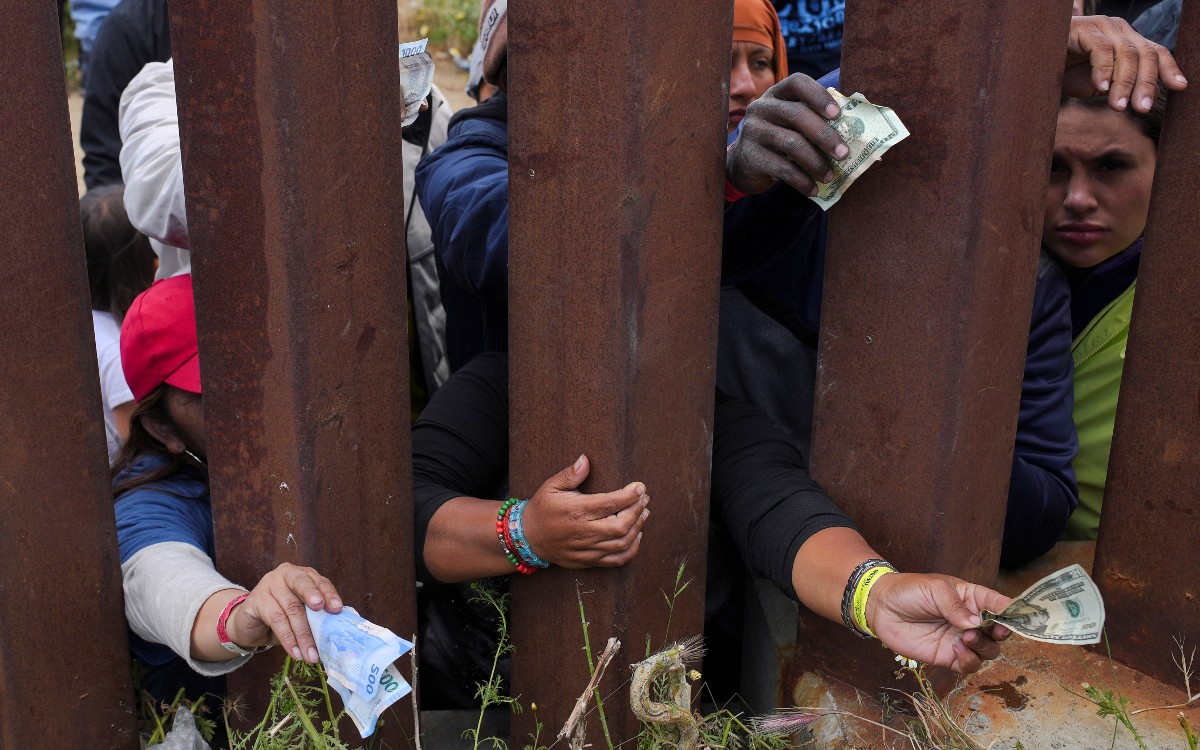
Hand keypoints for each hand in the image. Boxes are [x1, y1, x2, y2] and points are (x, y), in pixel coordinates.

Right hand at [226, 562, 343, 662]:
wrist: (250, 625)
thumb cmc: (282, 618)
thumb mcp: (302, 614)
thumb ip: (316, 615)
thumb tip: (336, 630)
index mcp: (301, 574)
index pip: (319, 580)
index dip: (329, 593)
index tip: (337, 609)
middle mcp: (285, 574)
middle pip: (302, 583)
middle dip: (316, 600)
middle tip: (326, 616)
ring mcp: (268, 584)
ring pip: (291, 608)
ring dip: (303, 635)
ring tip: (311, 655)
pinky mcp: (255, 600)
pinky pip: (276, 620)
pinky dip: (288, 639)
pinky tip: (295, 652)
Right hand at [521, 454, 649, 567]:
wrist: (528, 538)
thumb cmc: (542, 508)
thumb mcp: (551, 486)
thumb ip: (571, 474)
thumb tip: (585, 459)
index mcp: (577, 511)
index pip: (611, 503)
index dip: (630, 495)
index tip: (640, 487)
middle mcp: (584, 532)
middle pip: (621, 526)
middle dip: (637, 511)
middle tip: (644, 499)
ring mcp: (587, 549)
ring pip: (621, 543)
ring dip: (638, 528)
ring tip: (644, 514)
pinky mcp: (588, 561)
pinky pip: (616, 560)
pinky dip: (631, 549)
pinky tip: (637, 536)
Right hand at [726, 74, 849, 196]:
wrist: (742, 165)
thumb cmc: (776, 141)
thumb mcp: (789, 124)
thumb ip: (811, 119)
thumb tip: (852, 129)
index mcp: (775, 95)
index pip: (797, 82)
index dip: (818, 95)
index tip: (837, 114)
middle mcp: (761, 108)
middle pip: (797, 114)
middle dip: (825, 135)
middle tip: (844, 153)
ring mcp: (753, 131)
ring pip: (791, 143)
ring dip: (816, 162)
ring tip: (829, 176)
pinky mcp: (750, 156)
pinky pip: (782, 168)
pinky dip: (802, 181)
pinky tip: (813, 189)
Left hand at [865, 572, 1011, 673]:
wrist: (881, 607)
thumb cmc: (909, 591)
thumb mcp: (935, 589)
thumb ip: (956, 606)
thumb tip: (975, 624)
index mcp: (971, 598)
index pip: (999, 605)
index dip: (1012, 611)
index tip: (1021, 616)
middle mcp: (970, 620)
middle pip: (998, 633)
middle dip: (1000, 633)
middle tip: (990, 630)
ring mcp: (961, 640)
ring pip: (988, 651)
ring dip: (983, 646)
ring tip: (965, 636)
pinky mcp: (948, 656)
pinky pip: (969, 665)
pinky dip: (969, 660)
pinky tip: (957, 648)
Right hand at [1064, 15, 1186, 111]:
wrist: (1028, 60)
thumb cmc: (1059, 73)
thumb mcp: (1093, 83)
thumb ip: (1115, 87)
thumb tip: (1134, 102)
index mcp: (1125, 40)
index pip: (1154, 52)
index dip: (1168, 69)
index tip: (1179, 87)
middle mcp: (1118, 29)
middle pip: (1145, 54)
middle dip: (1147, 83)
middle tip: (1141, 108)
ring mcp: (1102, 26)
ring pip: (1126, 54)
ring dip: (1125, 83)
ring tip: (1119, 107)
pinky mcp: (1084, 29)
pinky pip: (1102, 50)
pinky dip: (1104, 71)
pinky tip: (1101, 90)